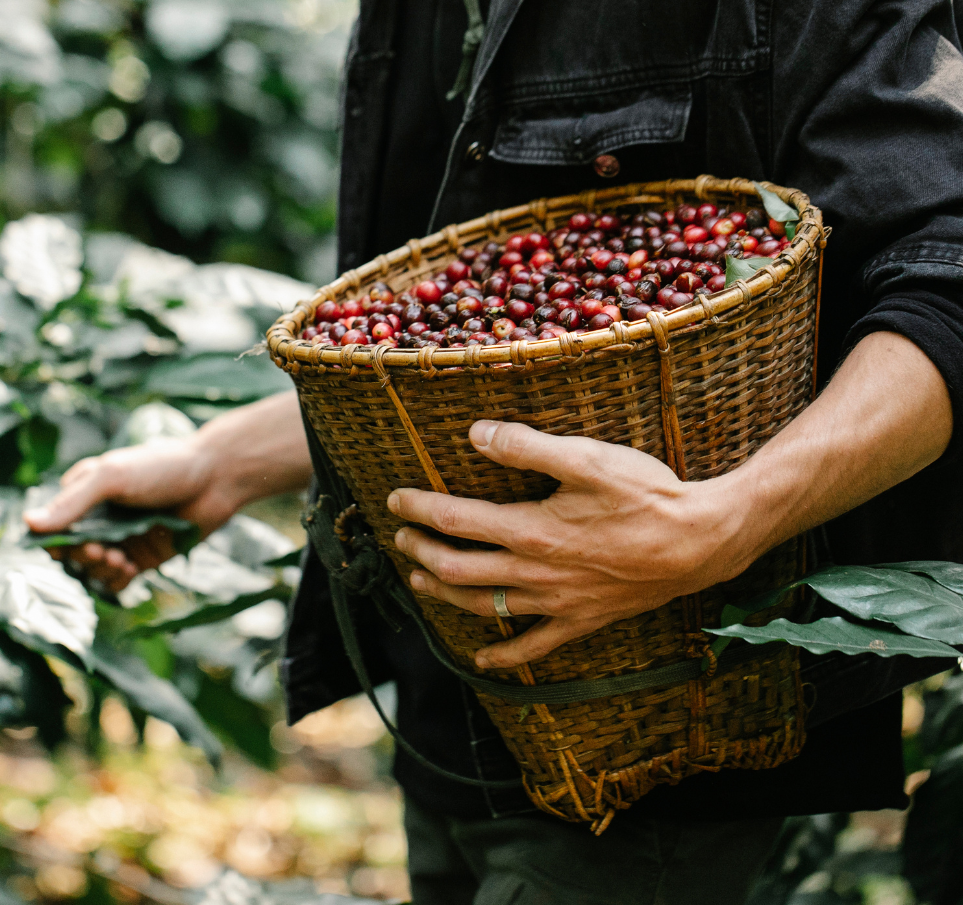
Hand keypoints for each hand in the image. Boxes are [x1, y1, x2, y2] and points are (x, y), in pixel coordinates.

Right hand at [25, 435, 228, 591]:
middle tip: (101, 551)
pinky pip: (119, 581)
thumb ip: (73, 501)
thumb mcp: (113, 475)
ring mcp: (122, 540)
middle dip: (81, 557)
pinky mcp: (145, 557)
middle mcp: (100, 520)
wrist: (215, 477)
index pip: (53, 528)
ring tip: (119, 559)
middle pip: (72, 553)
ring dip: (99, 571)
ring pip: (93, 570)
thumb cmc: (162, 466)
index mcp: (85, 495)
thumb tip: (28, 524)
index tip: (69, 545)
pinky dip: (117, 581)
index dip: (55, 542)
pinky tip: (129, 569)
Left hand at [388, 420, 744, 669]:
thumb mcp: (586, 458)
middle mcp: (536, 573)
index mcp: (531, 530)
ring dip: (445, 594)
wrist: (699, 543)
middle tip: (400, 539)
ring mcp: (557, 603)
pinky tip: (482, 659)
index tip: (395, 500)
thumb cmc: (645, 495)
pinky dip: (503, 656)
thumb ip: (527, 446)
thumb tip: (476, 434)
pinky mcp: (582, 620)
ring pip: (485, 606)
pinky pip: (534, 648)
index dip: (420, 509)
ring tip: (419, 582)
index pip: (457, 520)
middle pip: (459, 568)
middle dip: (421, 553)